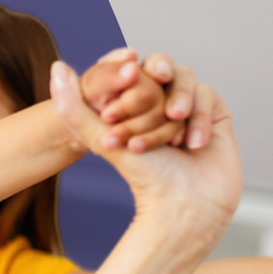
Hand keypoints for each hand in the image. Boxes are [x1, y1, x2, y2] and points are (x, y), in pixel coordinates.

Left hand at [52, 59, 240, 243]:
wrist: (184, 206)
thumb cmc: (144, 177)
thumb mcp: (101, 138)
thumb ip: (72, 106)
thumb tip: (57, 67)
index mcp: (132, 106)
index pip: (132, 74)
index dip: (127, 84)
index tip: (118, 112)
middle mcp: (160, 104)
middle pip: (160, 75)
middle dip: (153, 99)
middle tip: (156, 113)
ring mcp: (189, 109)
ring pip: (184, 84)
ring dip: (177, 105)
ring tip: (174, 134)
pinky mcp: (215, 115)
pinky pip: (207, 97)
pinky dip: (198, 118)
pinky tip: (192, 146)